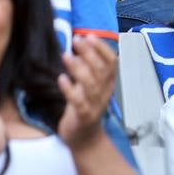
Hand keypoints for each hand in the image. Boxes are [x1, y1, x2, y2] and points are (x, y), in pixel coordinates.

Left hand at [56, 35, 116, 149]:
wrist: (84, 139)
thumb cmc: (85, 106)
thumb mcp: (89, 85)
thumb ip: (87, 66)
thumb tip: (80, 43)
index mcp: (108, 83)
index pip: (112, 62)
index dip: (102, 48)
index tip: (89, 35)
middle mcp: (104, 92)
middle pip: (101, 70)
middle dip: (89, 53)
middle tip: (76, 40)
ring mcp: (95, 105)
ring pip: (91, 84)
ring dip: (78, 68)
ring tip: (66, 56)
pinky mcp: (83, 117)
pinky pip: (79, 102)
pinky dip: (70, 90)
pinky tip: (61, 79)